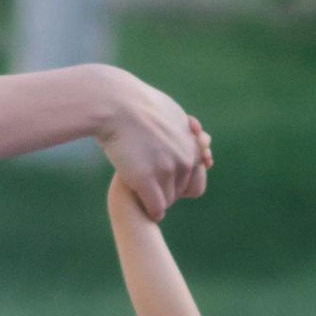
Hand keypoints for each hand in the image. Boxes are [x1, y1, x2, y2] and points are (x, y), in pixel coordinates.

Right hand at [96, 73, 210, 219]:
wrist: (115, 103)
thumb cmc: (138, 104)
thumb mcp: (173, 113)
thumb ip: (187, 130)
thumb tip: (200, 136)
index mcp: (193, 146)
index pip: (197, 184)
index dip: (180, 186)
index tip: (165, 184)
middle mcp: (184, 160)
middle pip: (180, 193)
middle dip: (166, 192)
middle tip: (150, 186)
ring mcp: (166, 170)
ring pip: (168, 201)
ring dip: (157, 201)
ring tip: (141, 192)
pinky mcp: (146, 178)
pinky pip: (156, 208)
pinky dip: (151, 211)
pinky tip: (143, 207)